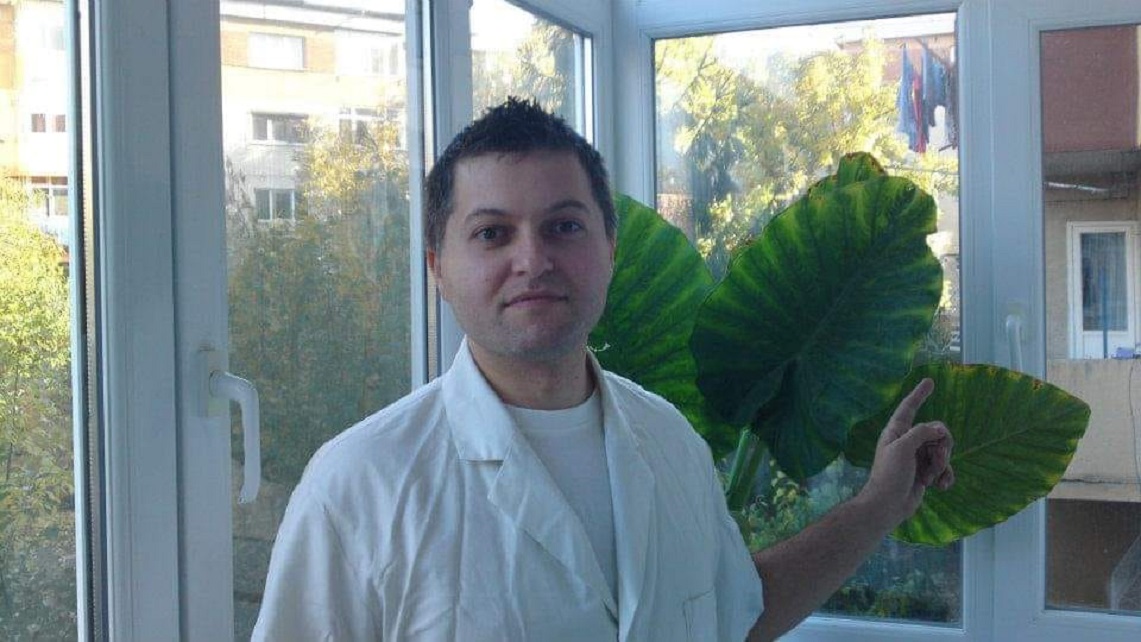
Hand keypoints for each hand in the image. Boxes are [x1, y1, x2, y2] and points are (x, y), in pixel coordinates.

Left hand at [860, 378, 954, 525]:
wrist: (888, 506)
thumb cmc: (889, 475)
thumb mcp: (902, 449)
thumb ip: (921, 433)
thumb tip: (939, 429)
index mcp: (897, 432)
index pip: (909, 408)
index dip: (919, 394)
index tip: (929, 381)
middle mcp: (908, 442)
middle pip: (937, 432)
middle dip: (942, 447)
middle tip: (935, 461)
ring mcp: (917, 457)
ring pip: (943, 451)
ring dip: (942, 465)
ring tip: (930, 477)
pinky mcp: (925, 472)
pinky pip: (945, 468)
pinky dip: (945, 476)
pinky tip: (940, 487)